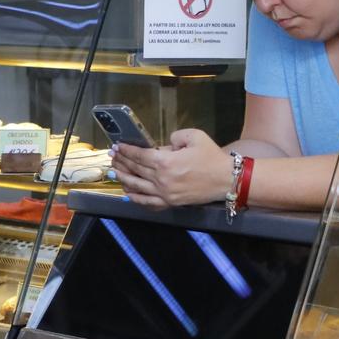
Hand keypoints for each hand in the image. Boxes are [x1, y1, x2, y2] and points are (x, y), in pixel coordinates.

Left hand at [109, 128, 232, 207]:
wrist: (226, 179)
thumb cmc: (212, 157)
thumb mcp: (194, 136)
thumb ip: (175, 137)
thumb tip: (165, 145)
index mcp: (166, 161)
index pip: (139, 155)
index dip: (126, 150)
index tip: (117, 146)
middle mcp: (161, 179)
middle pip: (135, 169)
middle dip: (122, 162)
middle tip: (112, 156)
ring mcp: (165, 193)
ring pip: (137, 186)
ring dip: (123, 178)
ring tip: (114, 172)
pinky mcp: (170, 202)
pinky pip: (148, 202)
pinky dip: (136, 198)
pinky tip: (128, 193)